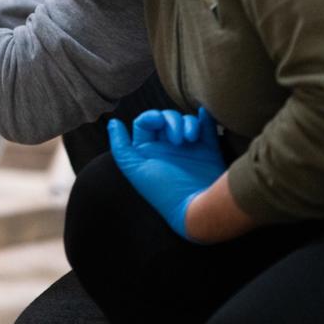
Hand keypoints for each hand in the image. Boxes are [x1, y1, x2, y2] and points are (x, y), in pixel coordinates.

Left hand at [108, 106, 224, 239]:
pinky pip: (207, 128)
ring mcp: (189, 149)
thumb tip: (113, 122)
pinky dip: (205, 119)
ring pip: (185, 121)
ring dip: (187, 123)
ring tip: (190, 139)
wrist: (197, 209)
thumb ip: (121, 147)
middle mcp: (168, 148)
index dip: (150, 117)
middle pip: (165, 119)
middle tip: (176, 139)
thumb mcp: (135, 170)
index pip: (145, 123)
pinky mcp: (209, 151)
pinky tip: (204, 114)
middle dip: (171, 120)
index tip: (157, 121)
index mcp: (149, 151)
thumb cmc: (163, 191)